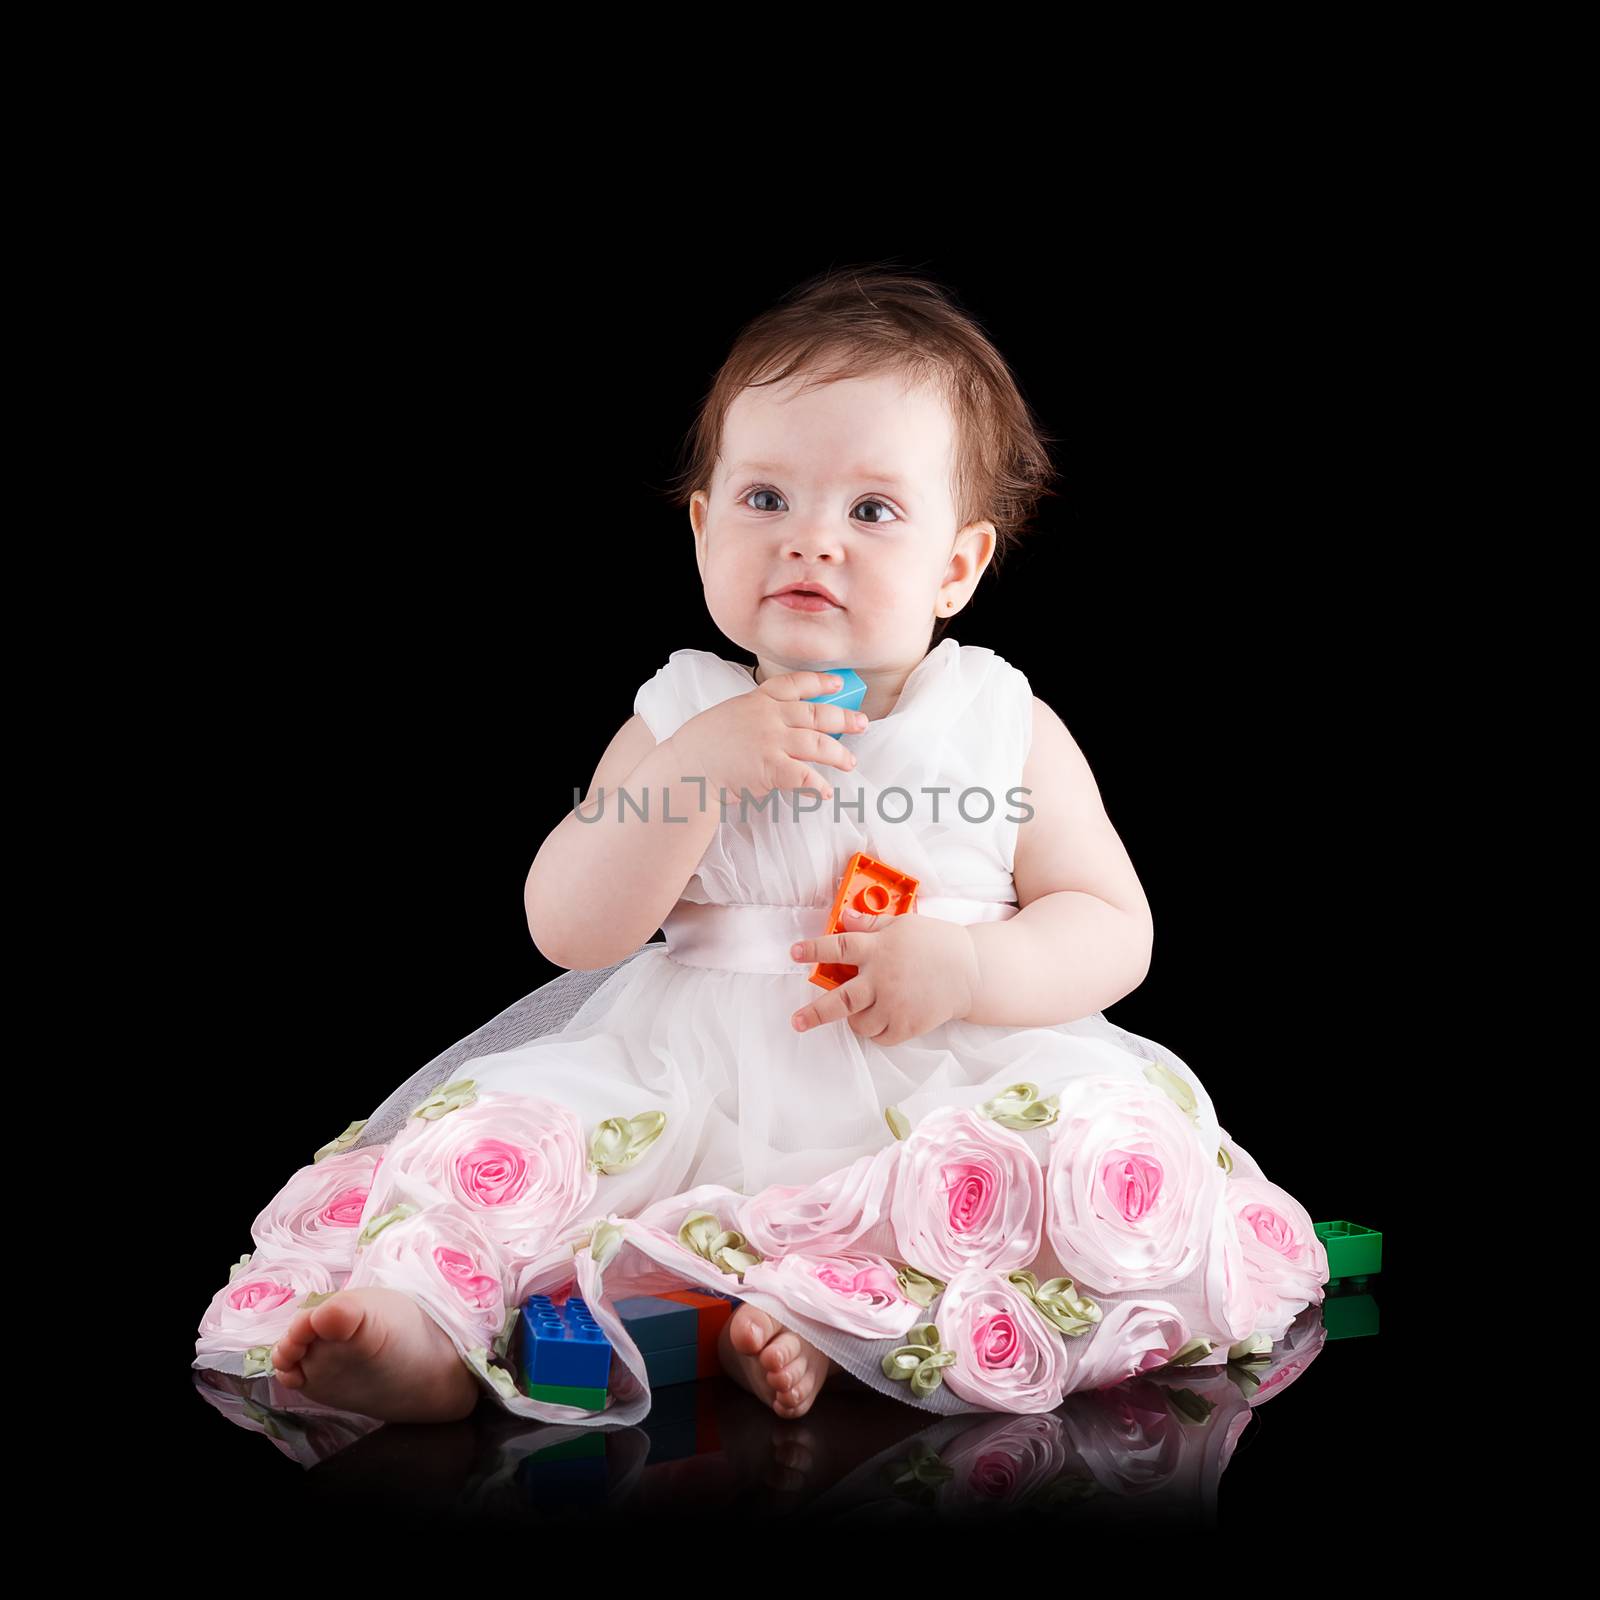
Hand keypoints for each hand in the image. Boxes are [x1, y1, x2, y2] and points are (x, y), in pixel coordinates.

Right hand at [669, 669, 868, 802]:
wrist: (688, 767)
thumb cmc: (704, 744)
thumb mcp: (731, 714)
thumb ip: (758, 714)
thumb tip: (783, 725)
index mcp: (758, 700)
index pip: (796, 684)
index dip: (821, 683)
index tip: (838, 684)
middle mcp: (769, 717)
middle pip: (817, 714)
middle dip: (844, 718)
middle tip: (861, 724)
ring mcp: (772, 742)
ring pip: (818, 744)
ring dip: (838, 755)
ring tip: (849, 762)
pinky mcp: (771, 768)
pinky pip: (804, 776)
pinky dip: (818, 786)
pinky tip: (825, 792)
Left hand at [788, 911, 981, 1046]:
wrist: (972, 971)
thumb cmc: (937, 943)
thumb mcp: (904, 924)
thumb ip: (872, 923)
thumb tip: (846, 917)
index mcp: (879, 948)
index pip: (838, 947)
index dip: (813, 950)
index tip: (794, 953)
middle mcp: (882, 978)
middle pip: (840, 1000)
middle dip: (814, 1013)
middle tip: (797, 1021)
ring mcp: (894, 1004)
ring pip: (859, 1023)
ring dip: (854, 1020)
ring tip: (860, 1013)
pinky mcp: (908, 1024)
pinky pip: (881, 1037)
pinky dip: (877, 1031)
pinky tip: (881, 1020)